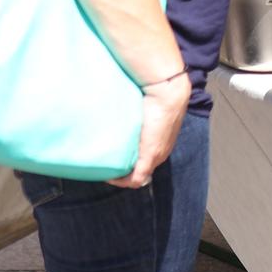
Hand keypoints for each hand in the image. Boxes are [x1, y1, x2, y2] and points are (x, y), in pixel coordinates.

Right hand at [109, 71, 187, 187]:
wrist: (166, 92)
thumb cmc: (154, 95)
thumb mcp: (141, 111)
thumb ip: (134, 118)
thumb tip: (116, 113)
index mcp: (160, 144)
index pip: (143, 161)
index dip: (127, 162)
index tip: (113, 156)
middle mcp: (160, 153)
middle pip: (139, 171)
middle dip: (121, 170)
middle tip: (105, 163)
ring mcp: (156, 156)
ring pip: (136, 177)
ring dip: (119, 175)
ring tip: (105, 168)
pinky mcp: (150, 156)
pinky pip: (135, 179)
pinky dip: (121, 180)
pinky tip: (109, 174)